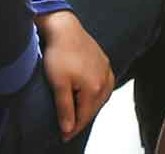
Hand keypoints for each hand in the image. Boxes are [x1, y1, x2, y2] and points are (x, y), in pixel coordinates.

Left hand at [37, 10, 113, 139]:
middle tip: (68, 128)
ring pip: (100, 98)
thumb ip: (65, 108)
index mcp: (94, 88)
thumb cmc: (59, 53)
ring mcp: (106, 70)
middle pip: (93, 109)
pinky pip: (104, 84)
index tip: (63, 136)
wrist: (64, 28)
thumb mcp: (58, 84)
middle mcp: (104, 80)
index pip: (84, 117)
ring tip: (77, 114)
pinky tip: (90, 95)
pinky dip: (97, 94)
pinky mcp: (104, 62)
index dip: (72, 129)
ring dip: (90, 107)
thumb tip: (68, 129)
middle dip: (81, 119)